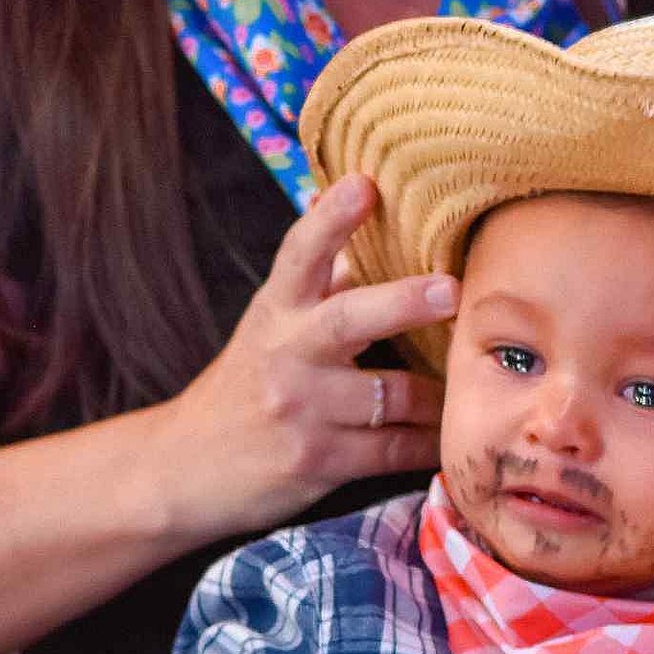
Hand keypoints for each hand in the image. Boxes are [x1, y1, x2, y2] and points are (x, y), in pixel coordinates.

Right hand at [148, 174, 456, 543]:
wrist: (183, 469)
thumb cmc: (246, 385)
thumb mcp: (272, 325)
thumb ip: (320, 277)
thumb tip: (350, 203)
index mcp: (277, 309)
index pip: (301, 254)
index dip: (332, 219)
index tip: (364, 184)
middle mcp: (285, 353)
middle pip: (348, 320)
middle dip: (404, 302)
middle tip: (451, 288)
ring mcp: (300, 409)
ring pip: (392, 394)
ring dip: (439, 395)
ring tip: (470, 385)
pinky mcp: (315, 460)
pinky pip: (393, 449)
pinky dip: (428, 443)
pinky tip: (447, 438)